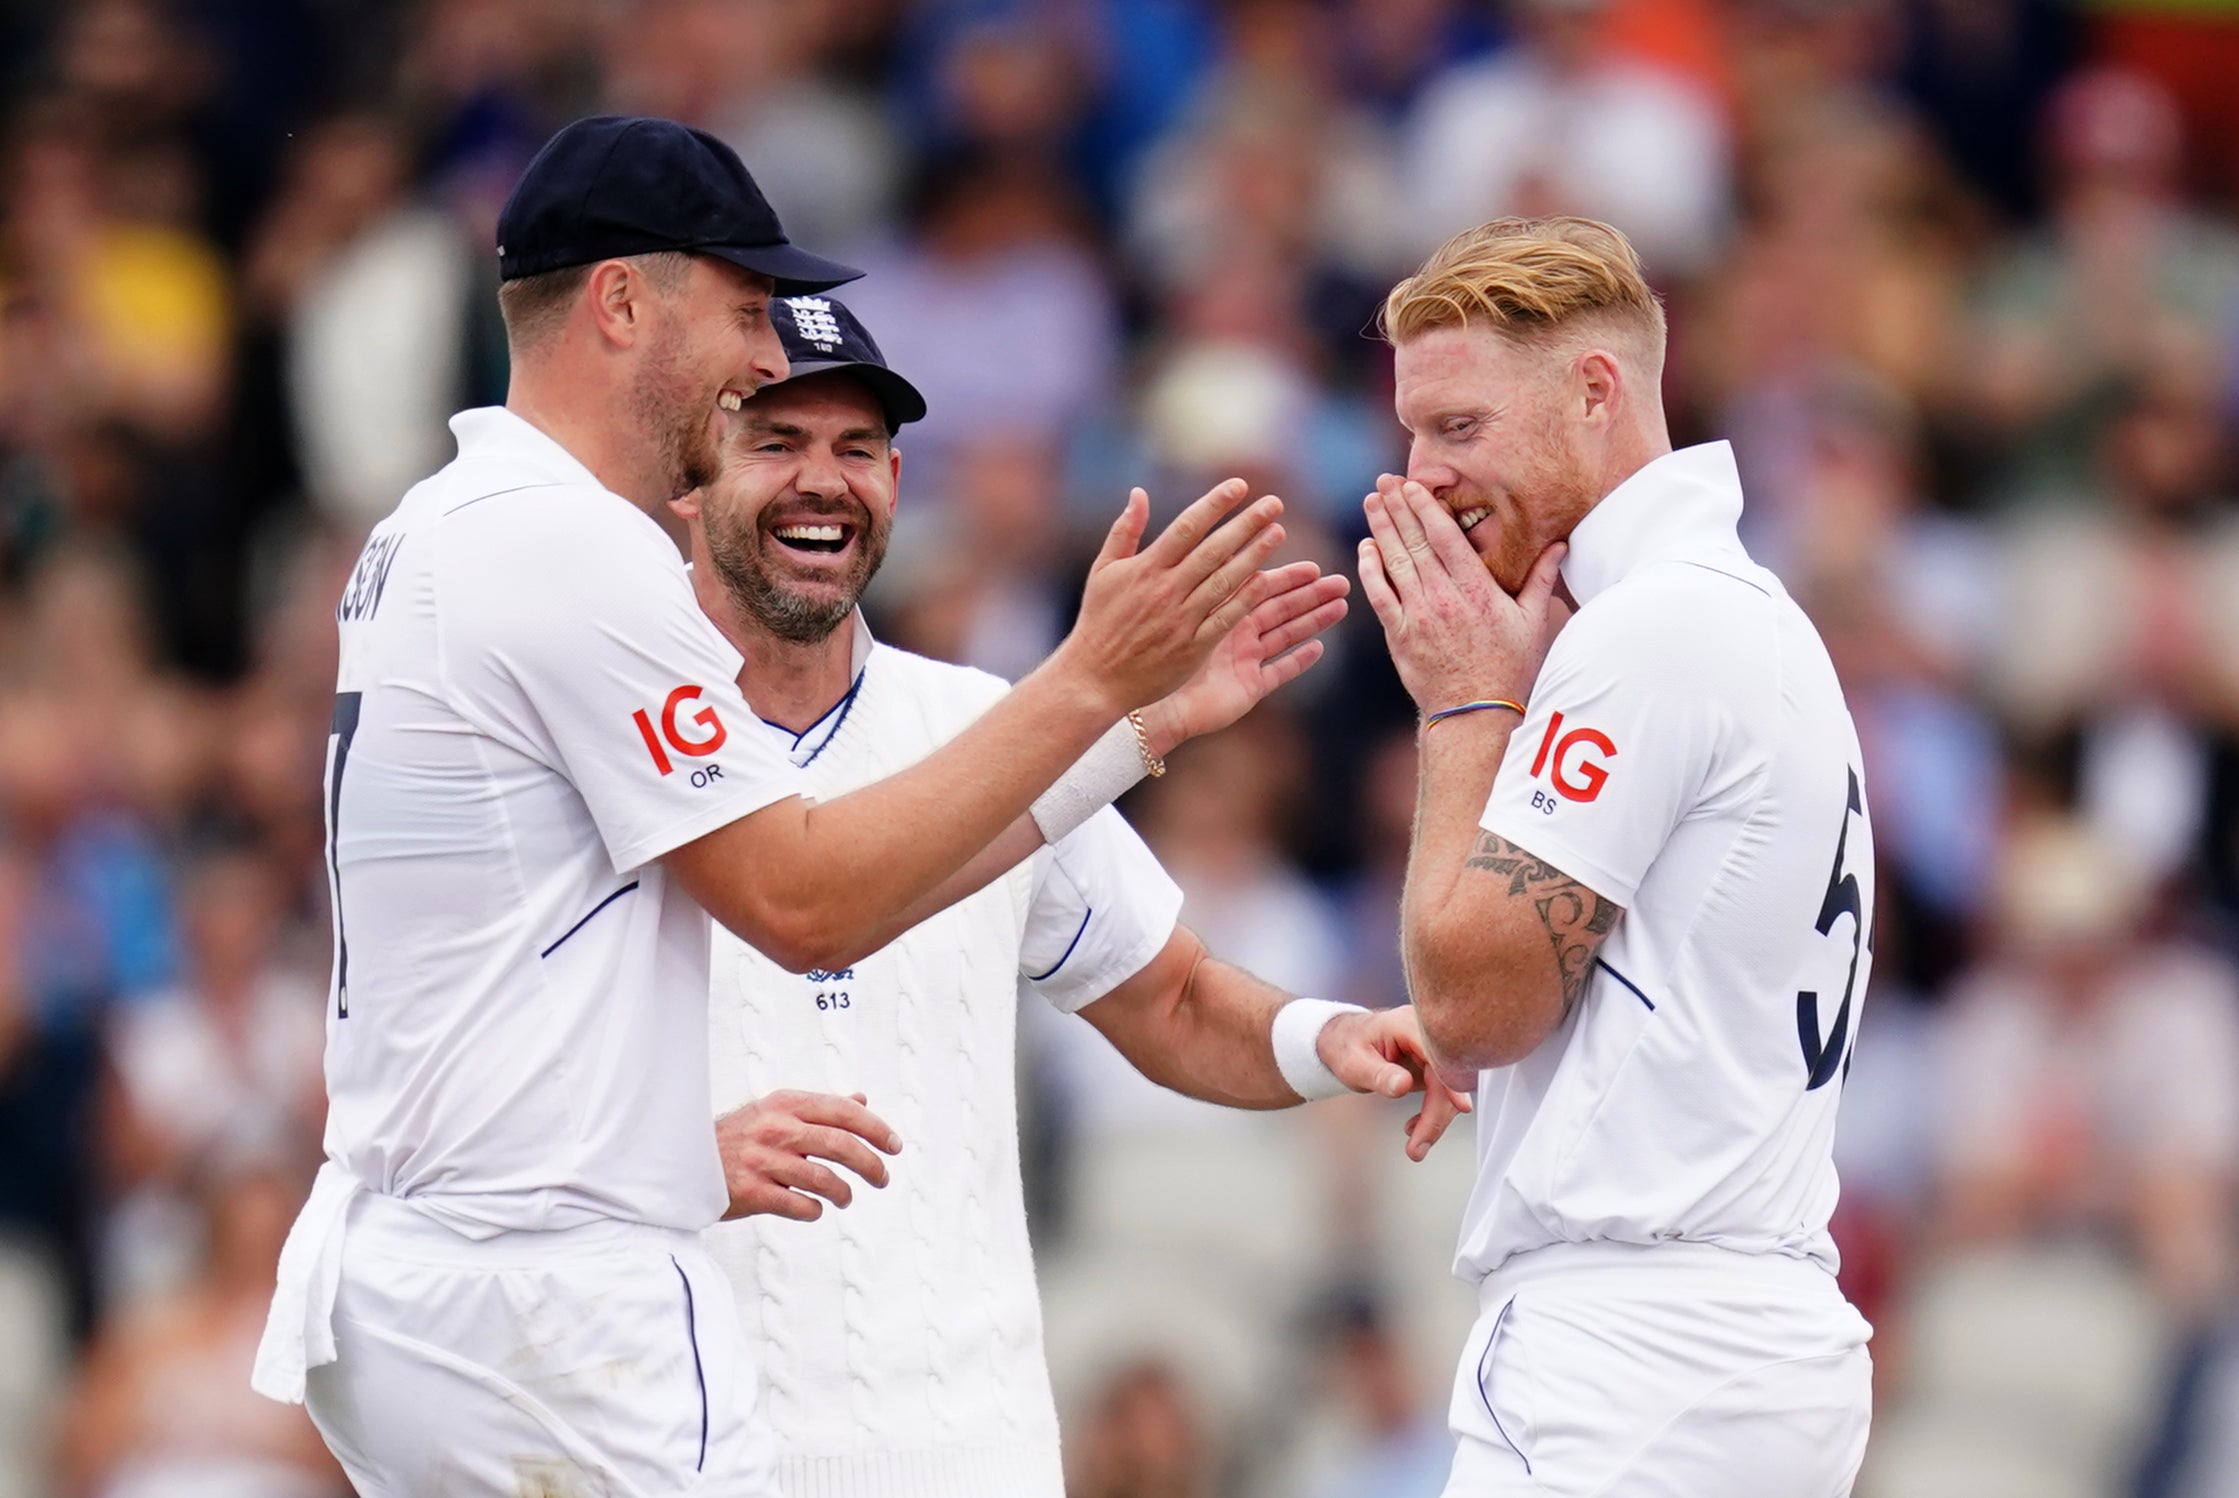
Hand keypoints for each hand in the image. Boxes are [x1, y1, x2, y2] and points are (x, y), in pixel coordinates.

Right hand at [715, 1090, 901, 1221]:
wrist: (682, 1161)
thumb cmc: (737, 1136)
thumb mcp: (775, 1110)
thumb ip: (819, 1108)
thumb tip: (862, 1101)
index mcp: (785, 1103)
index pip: (843, 1112)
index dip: (875, 1129)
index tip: (895, 1146)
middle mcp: (775, 1128)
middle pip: (841, 1145)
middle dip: (871, 1165)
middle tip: (883, 1178)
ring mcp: (762, 1160)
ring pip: (824, 1179)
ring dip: (844, 1192)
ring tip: (847, 1197)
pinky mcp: (751, 1192)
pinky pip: (800, 1206)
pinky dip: (815, 1210)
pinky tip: (815, 1209)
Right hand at [1060, 479, 1299, 715]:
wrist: (1095, 678)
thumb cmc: (1099, 621)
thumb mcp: (1103, 571)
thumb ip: (1124, 531)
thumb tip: (1138, 492)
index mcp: (1145, 568)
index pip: (1187, 527)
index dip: (1214, 504)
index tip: (1239, 486)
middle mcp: (1166, 590)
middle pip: (1213, 550)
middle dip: (1245, 524)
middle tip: (1274, 504)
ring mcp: (1181, 619)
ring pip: (1224, 581)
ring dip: (1253, 556)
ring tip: (1277, 533)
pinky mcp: (1192, 647)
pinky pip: (1224, 619)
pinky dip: (1244, 599)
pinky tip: (1265, 580)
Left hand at [1134, 561, 1349, 756]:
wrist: (1149, 702)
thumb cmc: (1152, 652)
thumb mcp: (1178, 607)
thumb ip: (1198, 575)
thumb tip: (1208, 538)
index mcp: (1218, 609)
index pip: (1260, 587)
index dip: (1287, 577)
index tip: (1313, 566)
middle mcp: (1235, 633)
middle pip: (1281, 609)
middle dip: (1311, 595)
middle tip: (1342, 582)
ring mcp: (1244, 661)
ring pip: (1286, 635)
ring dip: (1314, 621)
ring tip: (1341, 606)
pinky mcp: (1248, 689)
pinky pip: (1279, 673)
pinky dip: (1298, 661)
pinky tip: (1319, 647)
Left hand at [1315, 1005, 1474, 1161]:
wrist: (1342, 1042)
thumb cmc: (1345, 1048)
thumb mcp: (1354, 1064)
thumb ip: (1378, 1074)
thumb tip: (1403, 1085)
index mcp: (1409, 1026)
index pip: (1440, 1055)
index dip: (1452, 1082)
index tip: (1460, 1109)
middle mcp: (1426, 1036)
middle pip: (1448, 1077)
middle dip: (1437, 1115)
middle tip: (1417, 1148)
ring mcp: (1431, 1051)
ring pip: (1449, 1089)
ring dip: (1435, 1120)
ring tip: (1415, 1147)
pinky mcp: (1432, 1066)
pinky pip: (1443, 1092)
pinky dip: (1432, 1114)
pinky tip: (1414, 1128)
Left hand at [1357, 480, 1563, 716]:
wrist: (1476, 712)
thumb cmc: (1509, 666)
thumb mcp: (1532, 621)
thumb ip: (1541, 579)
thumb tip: (1561, 544)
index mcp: (1478, 590)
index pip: (1446, 538)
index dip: (1426, 508)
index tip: (1413, 486)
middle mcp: (1445, 598)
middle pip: (1416, 542)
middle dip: (1398, 508)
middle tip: (1383, 482)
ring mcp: (1419, 616)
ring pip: (1395, 562)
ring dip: (1381, 529)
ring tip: (1371, 502)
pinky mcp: (1400, 636)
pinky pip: (1380, 596)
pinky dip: (1370, 570)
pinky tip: (1365, 548)